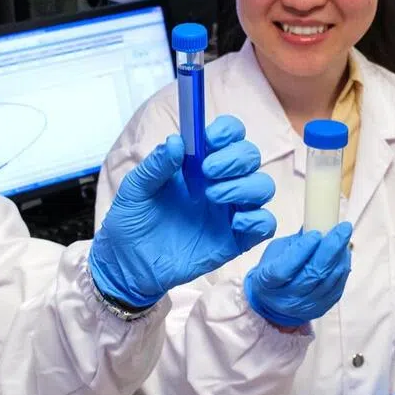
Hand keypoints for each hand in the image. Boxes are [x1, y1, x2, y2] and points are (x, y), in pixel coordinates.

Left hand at [89, 115, 276, 308]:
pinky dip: (258, 219)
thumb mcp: (135, 190)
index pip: (229, 135)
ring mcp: (230, 210)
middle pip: (250, 156)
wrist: (128, 264)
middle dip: (235, 158)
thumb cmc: (132, 221)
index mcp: (198, 163)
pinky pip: (265, 225)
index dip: (228, 131)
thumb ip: (155, 166)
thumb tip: (176, 141)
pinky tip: (234, 223)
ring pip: (263, 187)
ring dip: (245, 186)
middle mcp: (220, 182)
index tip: (211, 138)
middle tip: (208, 171)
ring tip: (212, 196)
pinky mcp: (236, 239)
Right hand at [243, 224, 353, 328]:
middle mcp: (287, 298)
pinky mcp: (321, 309)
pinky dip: (343, 268)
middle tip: (343, 228)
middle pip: (313, 274)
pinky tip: (343, 254)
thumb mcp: (275, 254)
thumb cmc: (273, 270)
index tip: (316, 232)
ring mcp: (306, 306)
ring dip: (340, 257)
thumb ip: (295, 243)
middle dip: (331, 248)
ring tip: (344, 237)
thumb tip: (317, 224)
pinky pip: (337, 287)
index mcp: (267, 283)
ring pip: (329, 280)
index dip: (302, 250)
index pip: (285, 268)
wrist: (274, 303)